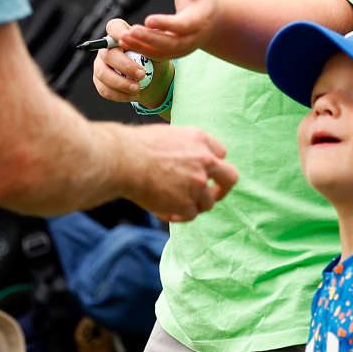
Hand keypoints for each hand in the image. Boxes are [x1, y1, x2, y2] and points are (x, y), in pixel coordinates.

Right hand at [92, 17, 164, 103]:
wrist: (154, 81)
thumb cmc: (156, 61)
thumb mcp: (159, 51)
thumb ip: (152, 44)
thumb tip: (148, 36)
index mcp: (121, 34)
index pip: (113, 27)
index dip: (117, 32)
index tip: (127, 40)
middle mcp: (107, 48)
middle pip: (107, 54)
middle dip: (124, 66)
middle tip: (142, 75)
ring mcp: (101, 64)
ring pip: (102, 73)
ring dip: (120, 83)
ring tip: (138, 88)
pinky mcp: (100, 81)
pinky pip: (104, 89)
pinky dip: (119, 95)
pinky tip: (133, 96)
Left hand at [117, 0, 218, 60]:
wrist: (210, 22)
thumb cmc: (201, 1)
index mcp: (200, 21)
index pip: (183, 25)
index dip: (166, 24)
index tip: (148, 19)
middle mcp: (192, 38)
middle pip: (171, 43)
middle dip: (149, 38)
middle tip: (131, 31)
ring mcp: (183, 48)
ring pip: (162, 51)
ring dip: (141, 46)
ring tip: (123, 38)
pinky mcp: (174, 53)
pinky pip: (157, 55)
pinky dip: (141, 50)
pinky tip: (125, 43)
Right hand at [120, 123, 239, 223]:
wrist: (122, 160)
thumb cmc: (135, 147)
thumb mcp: (167, 136)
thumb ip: (185, 148)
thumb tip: (186, 161)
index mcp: (200, 139)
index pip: (220, 154)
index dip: (210, 164)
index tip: (201, 171)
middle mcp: (205, 160)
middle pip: (230, 177)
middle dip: (222, 188)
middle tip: (213, 194)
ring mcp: (198, 184)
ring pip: (207, 202)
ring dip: (192, 204)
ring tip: (171, 203)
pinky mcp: (187, 204)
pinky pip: (189, 215)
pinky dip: (177, 215)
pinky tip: (160, 210)